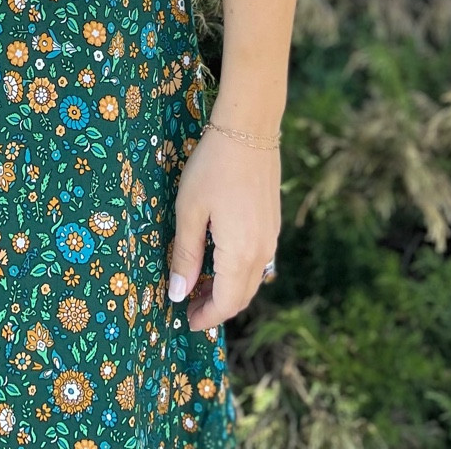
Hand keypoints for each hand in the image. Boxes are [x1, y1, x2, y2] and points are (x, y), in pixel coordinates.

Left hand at [167, 125, 281, 332]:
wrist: (249, 129)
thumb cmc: (212, 168)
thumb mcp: (189, 211)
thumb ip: (185, 256)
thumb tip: (177, 295)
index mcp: (241, 254)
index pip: (226, 302)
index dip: (206, 316)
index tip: (186, 320)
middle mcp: (262, 252)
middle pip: (242, 296)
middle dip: (216, 306)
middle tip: (188, 304)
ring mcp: (271, 237)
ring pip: (251, 278)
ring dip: (228, 288)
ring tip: (199, 282)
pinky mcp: (273, 222)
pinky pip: (257, 260)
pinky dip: (238, 270)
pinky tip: (218, 257)